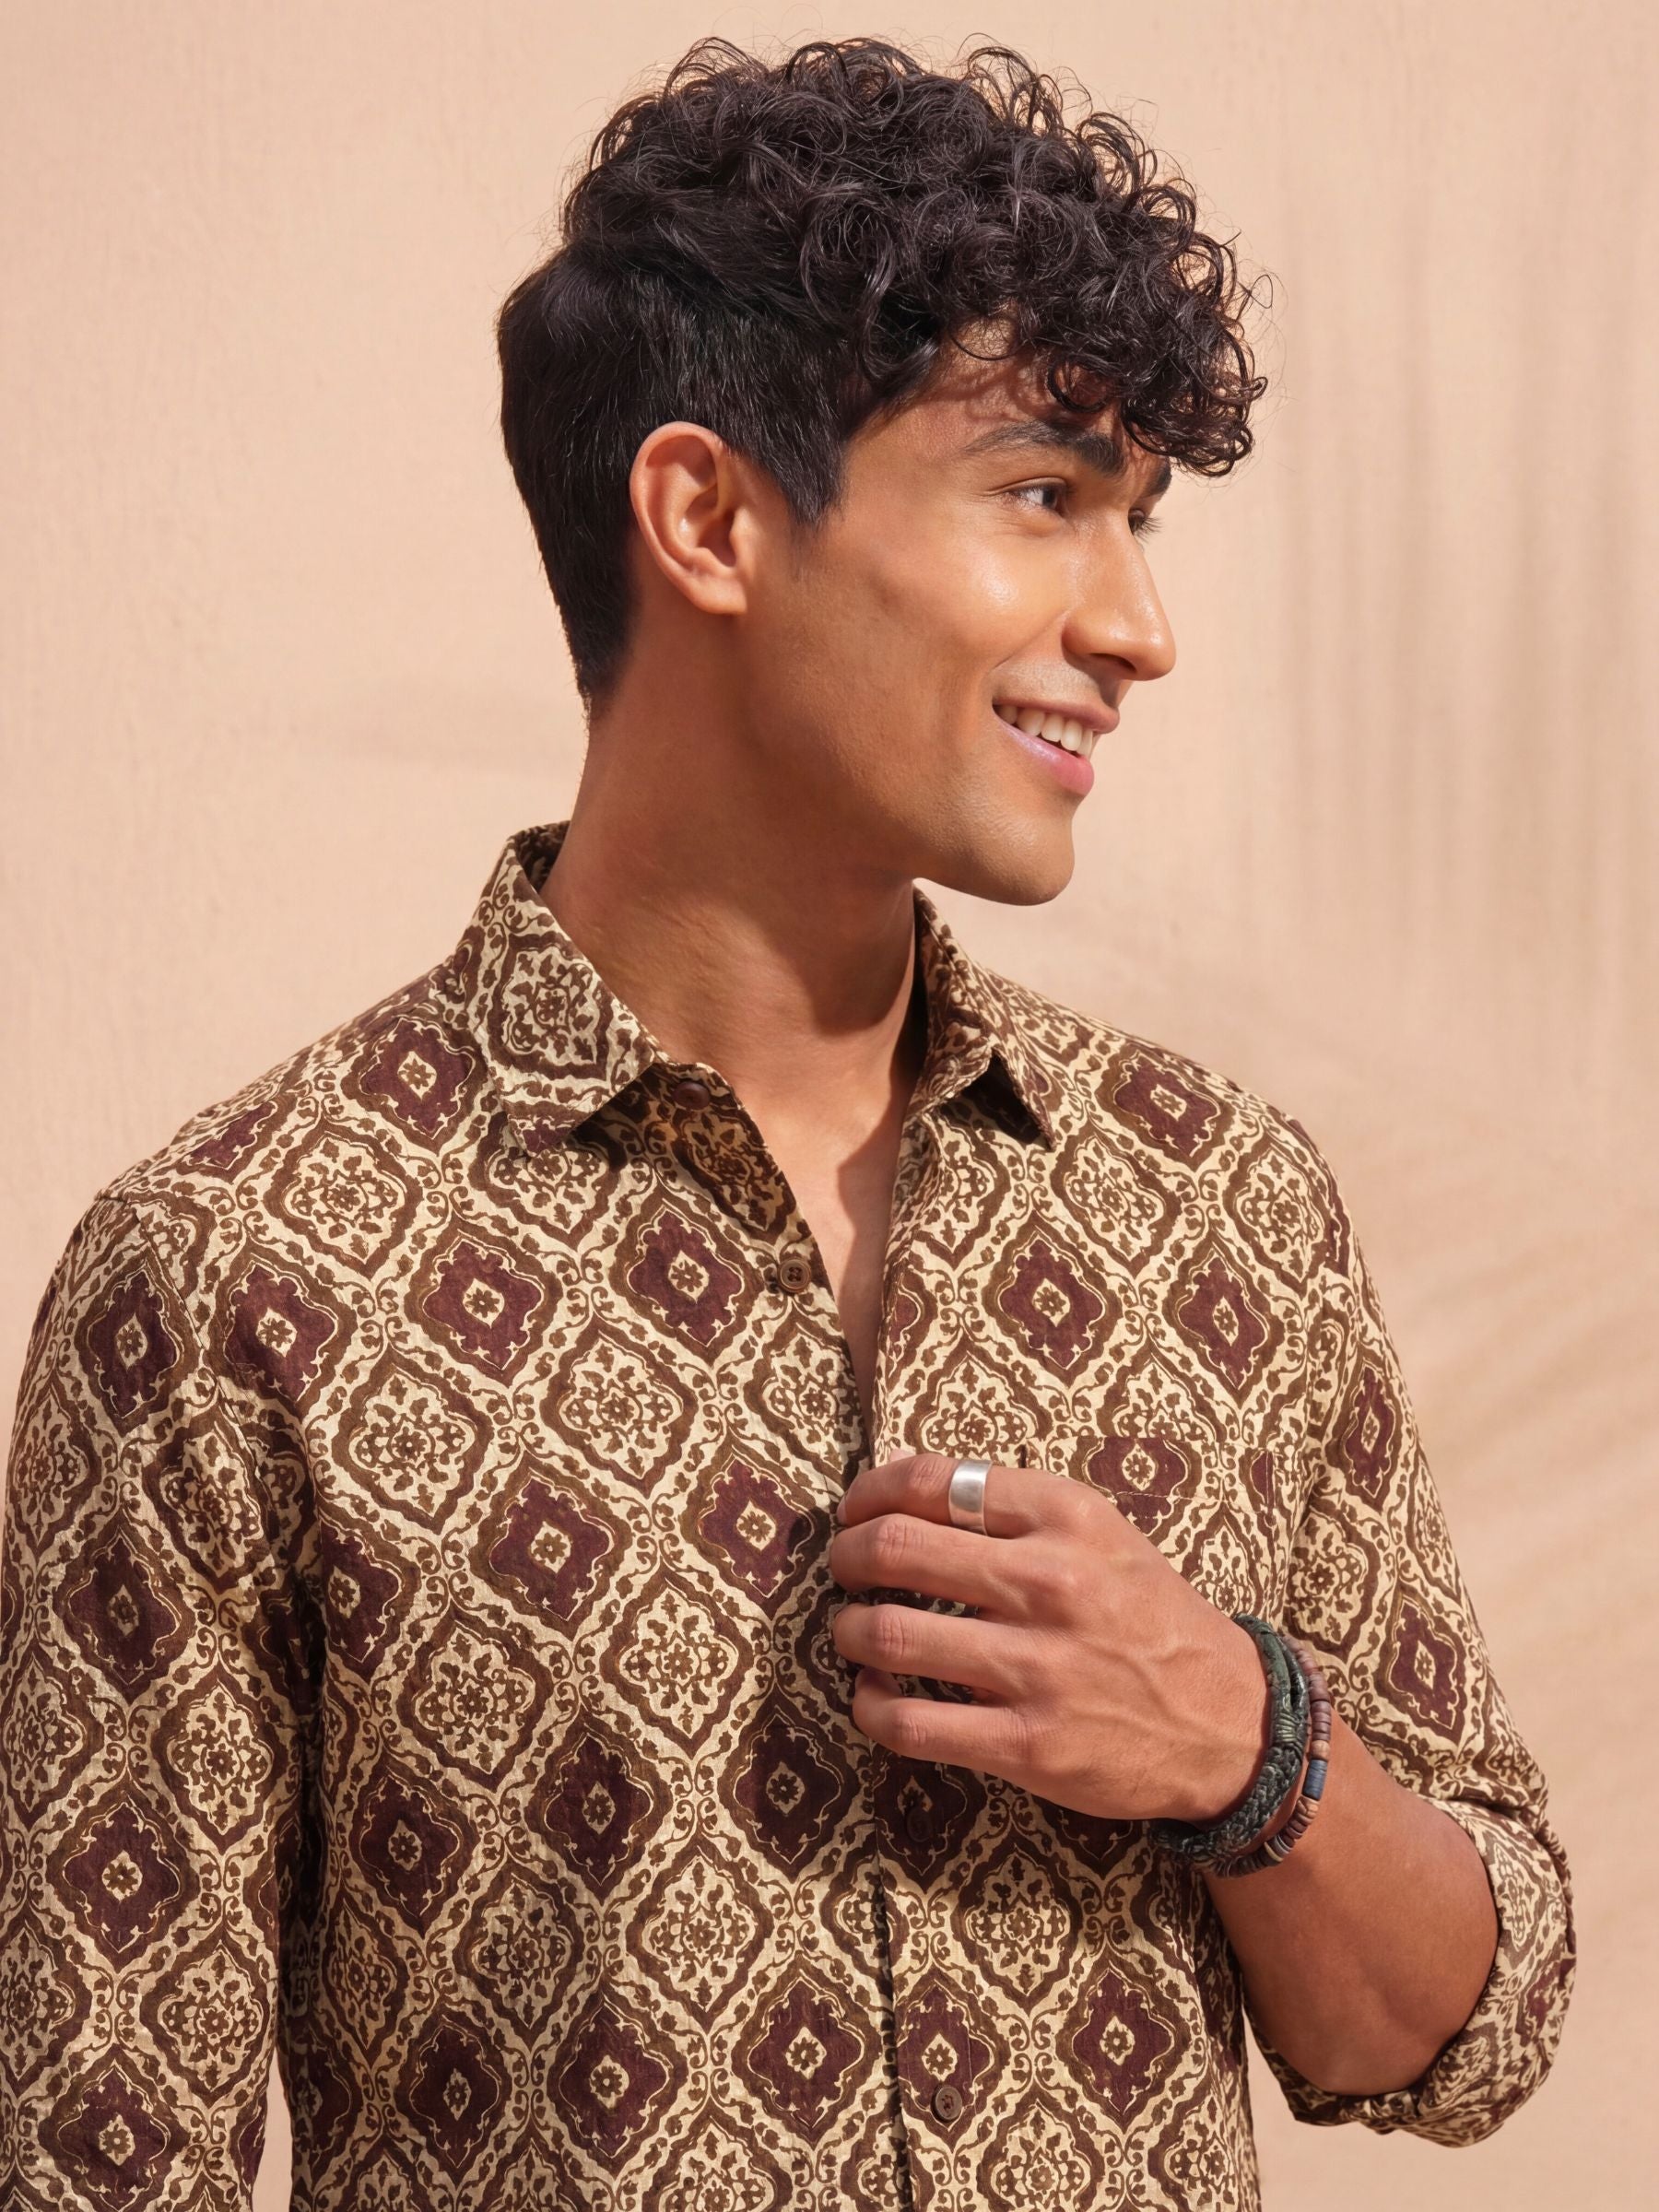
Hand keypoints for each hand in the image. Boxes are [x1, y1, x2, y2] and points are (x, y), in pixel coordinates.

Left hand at [827, 1450, 1268, 1824]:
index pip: (931, 1481)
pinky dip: (870, 1706)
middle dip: (846, 1557)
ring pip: (888, 1635)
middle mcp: (1049, 1582)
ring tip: (855, 1633)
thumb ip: (1007, 1506)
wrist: (1230, 1723)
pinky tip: (874, 1696)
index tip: (854, 1512)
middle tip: (843, 1570)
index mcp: (1066, 1516)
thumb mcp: (1097, 1534)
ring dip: (849, 1632)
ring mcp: (1036, 1667)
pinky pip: (907, 1722)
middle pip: (894, 1549)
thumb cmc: (1146, 1616)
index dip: (869, 1493)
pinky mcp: (1026, 1744)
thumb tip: (899, 1473)